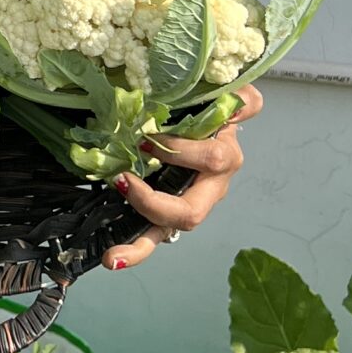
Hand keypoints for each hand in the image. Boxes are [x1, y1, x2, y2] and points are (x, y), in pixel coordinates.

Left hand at [102, 83, 263, 272]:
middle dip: (154, 201)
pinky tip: (113, 260)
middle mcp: (212, 184)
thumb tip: (238, 92)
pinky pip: (156, 237)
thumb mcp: (226, 99)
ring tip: (114, 252)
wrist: (210, 132)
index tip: (146, 141)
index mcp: (224, 155)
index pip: (212, 160)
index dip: (183, 151)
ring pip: (175, 225)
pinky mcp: (172, 215)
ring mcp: (192, 203)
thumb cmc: (210, 112)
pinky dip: (135, 251)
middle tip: (122, 180)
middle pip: (192, 207)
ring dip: (142, 237)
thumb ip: (235, 97)